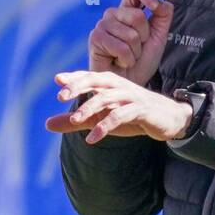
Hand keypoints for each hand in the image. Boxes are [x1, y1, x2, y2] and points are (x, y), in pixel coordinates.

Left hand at [46, 70, 193, 143]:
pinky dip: (105, 126)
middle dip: (78, 86)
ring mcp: (131, 96)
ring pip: (108, 98)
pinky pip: (121, 115)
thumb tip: (46, 124)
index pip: (88, 77)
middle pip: (96, 80)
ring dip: (90, 109)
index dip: (73, 77)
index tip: (57, 79)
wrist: (168, 119)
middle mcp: (119, 86)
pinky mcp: (141, 110)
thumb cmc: (131, 115)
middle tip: (60, 96)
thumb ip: (74, 121)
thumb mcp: (99, 118)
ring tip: (76, 121)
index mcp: (109, 84)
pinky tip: (92, 138)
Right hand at [88, 0, 173, 84]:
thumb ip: (162, 18)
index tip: (154, 7)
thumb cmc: (141, 62)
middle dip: (144, 37)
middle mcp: (113, 15)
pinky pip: (121, 47)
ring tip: (128, 57)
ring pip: (131, 34)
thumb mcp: (158, 38)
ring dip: (135, 52)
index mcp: (128, 10)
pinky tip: (119, 62)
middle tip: (137, 49)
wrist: (129, 84)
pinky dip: (126, 59)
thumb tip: (163, 2)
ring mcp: (103, 25)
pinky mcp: (96, 38)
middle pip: (137, 16)